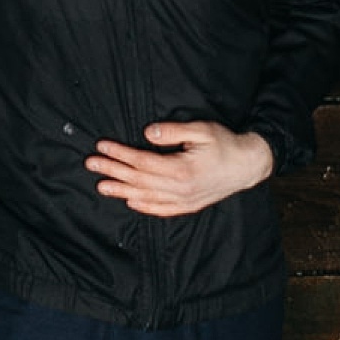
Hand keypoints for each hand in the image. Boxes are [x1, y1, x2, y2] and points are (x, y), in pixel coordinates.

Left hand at [88, 122, 272, 216]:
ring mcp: (183, 201)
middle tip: (91, 163)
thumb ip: (174, 132)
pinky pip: (161, 210)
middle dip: (112, 171)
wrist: (248, 166)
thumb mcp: (202, 130)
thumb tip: (148, 134)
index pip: (141, 162)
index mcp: (181, 169)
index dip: (119, 153)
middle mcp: (179, 189)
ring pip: (145, 197)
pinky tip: (130, 202)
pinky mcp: (188, 206)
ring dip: (121, 191)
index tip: (102, 145)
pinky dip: (144, 207)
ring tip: (101, 186)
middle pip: (138, 180)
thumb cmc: (225, 144)